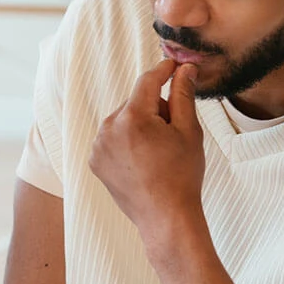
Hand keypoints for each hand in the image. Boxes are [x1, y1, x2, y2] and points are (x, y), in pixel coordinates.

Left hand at [89, 59, 206, 248]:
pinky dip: (127, 142)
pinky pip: (112, 138)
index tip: (175, 66)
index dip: (164, 70)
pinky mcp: (95, 160)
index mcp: (133, 117)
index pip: (148, 81)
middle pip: (136, 102)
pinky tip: (143, 160)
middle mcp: (108, 128)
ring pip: (124, 120)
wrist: (165, 217)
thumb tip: (184, 69)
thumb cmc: (181, 176)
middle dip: (154, 109)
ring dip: (140, 125)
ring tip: (158, 152)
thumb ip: (183, 94)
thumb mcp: (188, 130)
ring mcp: (98, 146)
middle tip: (173, 134)